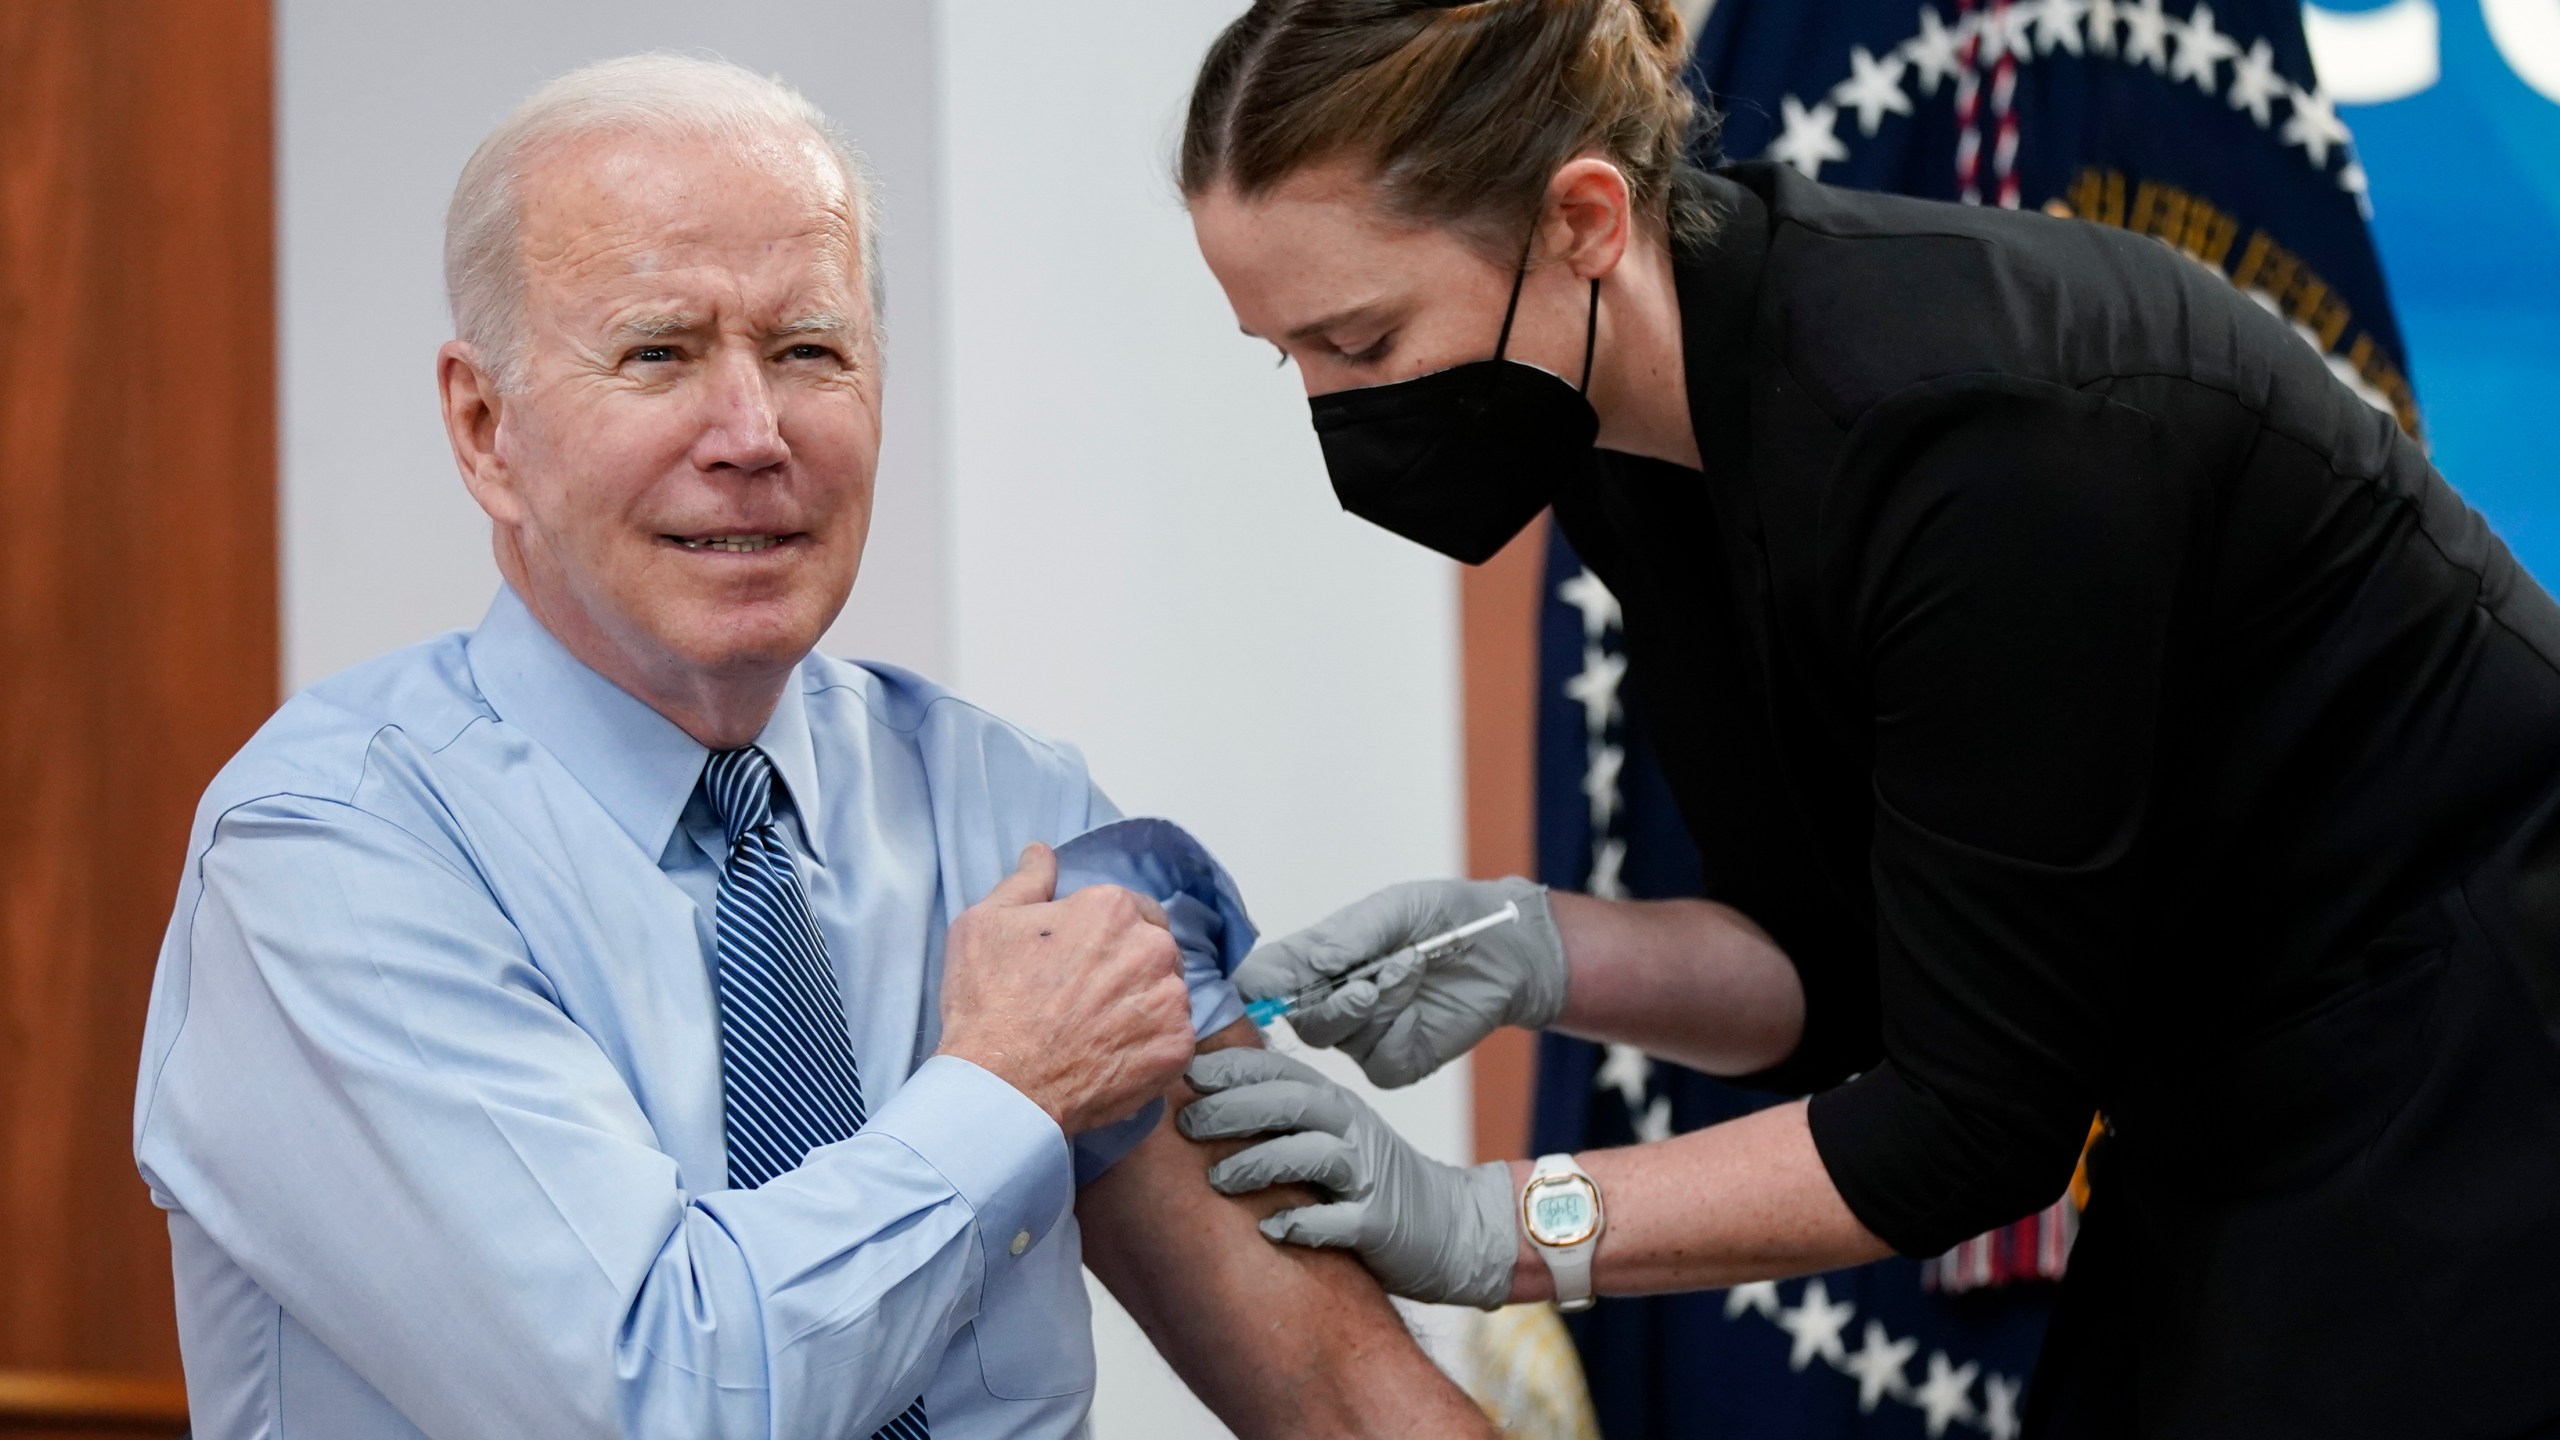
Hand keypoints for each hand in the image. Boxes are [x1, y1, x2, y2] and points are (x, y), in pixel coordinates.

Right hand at [938, 843, 1194, 1134]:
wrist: (1000, 1087)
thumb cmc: (988, 1003)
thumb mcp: (986, 923)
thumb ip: (1026, 880)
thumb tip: (1042, 852)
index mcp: (1112, 908)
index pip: (1130, 910)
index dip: (1104, 936)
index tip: (1080, 962)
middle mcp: (1152, 947)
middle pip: (1154, 949)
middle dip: (1127, 968)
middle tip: (1085, 999)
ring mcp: (1170, 1000)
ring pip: (1166, 994)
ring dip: (1141, 1006)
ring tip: (1097, 1031)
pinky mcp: (1178, 1048)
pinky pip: (1173, 1039)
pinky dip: (1149, 1047)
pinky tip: (1111, 1056)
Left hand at [1180, 1049, 1517, 1308]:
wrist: (1451, 1227)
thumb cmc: (1369, 1182)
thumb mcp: (1330, 1134)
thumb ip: (1281, 1116)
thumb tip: (1201, 1102)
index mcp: (1334, 1105)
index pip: (1280, 1071)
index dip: (1234, 1067)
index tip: (1187, 1072)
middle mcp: (1351, 1130)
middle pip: (1291, 1104)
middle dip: (1234, 1109)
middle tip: (1186, 1124)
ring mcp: (1367, 1176)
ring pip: (1312, 1154)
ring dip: (1260, 1162)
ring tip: (1218, 1179)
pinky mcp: (1379, 1224)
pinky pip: (1339, 1220)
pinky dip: (1303, 1222)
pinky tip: (1271, 1229)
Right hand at [1234, 877, 1565, 1087]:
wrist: (1507, 947)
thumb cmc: (1445, 915)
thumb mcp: (1396, 908)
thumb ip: (1349, 936)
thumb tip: (1310, 964)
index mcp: (1315, 959)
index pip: (1260, 982)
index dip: (1251, 991)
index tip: (1259, 991)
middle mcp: (1329, 1001)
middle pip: (1298, 1020)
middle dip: (1335, 1001)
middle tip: (1370, 982)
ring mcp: (1360, 1036)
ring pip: (1339, 1038)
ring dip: (1379, 1003)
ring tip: (1412, 969)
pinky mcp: (1394, 1061)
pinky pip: (1378, 1064)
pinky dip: (1399, 1032)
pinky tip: (1420, 1008)